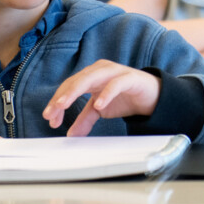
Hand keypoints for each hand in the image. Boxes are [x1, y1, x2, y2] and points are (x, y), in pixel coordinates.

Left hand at [43, 60, 160, 135]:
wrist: (153, 96)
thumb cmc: (125, 97)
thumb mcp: (101, 110)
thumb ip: (86, 119)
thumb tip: (71, 134)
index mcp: (91, 76)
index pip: (69, 86)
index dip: (57, 101)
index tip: (50, 119)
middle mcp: (100, 70)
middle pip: (76, 80)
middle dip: (61, 96)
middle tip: (51, 112)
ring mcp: (115, 72)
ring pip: (90, 78)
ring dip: (74, 91)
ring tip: (63, 105)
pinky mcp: (130, 78)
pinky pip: (115, 84)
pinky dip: (106, 94)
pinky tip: (98, 105)